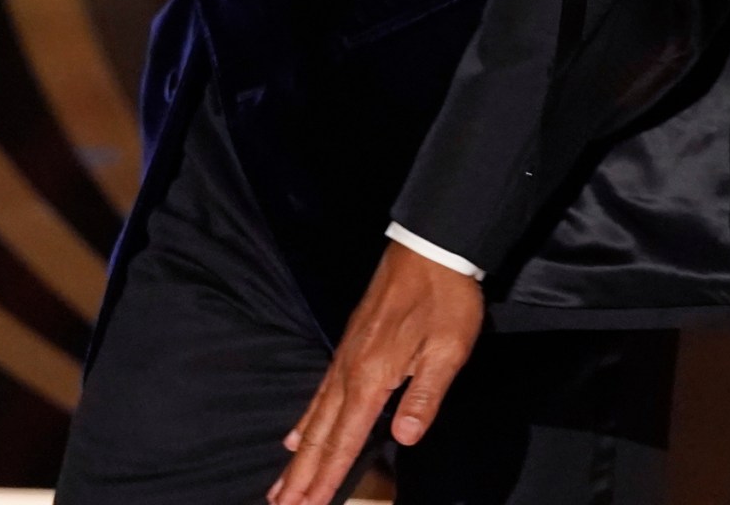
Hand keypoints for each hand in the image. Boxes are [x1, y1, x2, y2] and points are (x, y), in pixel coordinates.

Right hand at [271, 240, 484, 504]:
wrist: (428, 248)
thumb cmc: (444, 299)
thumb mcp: (448, 349)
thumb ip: (424, 396)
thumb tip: (405, 438)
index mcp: (372, 377)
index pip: (346, 441)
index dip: (327, 478)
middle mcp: (350, 371)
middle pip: (321, 435)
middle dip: (301, 475)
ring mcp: (345, 357)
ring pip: (315, 418)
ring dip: (298, 456)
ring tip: (281, 486)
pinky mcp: (349, 346)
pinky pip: (319, 394)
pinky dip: (305, 421)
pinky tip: (297, 436)